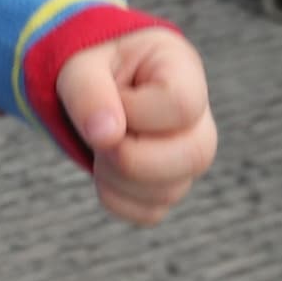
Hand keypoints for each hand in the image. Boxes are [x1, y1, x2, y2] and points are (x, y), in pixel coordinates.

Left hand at [51, 27, 213, 226]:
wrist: (96, 85)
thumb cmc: (94, 69)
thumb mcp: (81, 67)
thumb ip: (89, 93)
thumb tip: (105, 136)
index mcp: (183, 70)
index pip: (181, 105)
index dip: (136, 111)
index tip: (111, 98)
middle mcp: (199, 118)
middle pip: (195, 156)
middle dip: (129, 155)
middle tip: (100, 134)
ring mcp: (190, 157)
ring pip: (170, 191)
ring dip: (116, 177)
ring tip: (100, 147)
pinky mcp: (171, 187)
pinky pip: (150, 213)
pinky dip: (117, 198)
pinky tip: (104, 169)